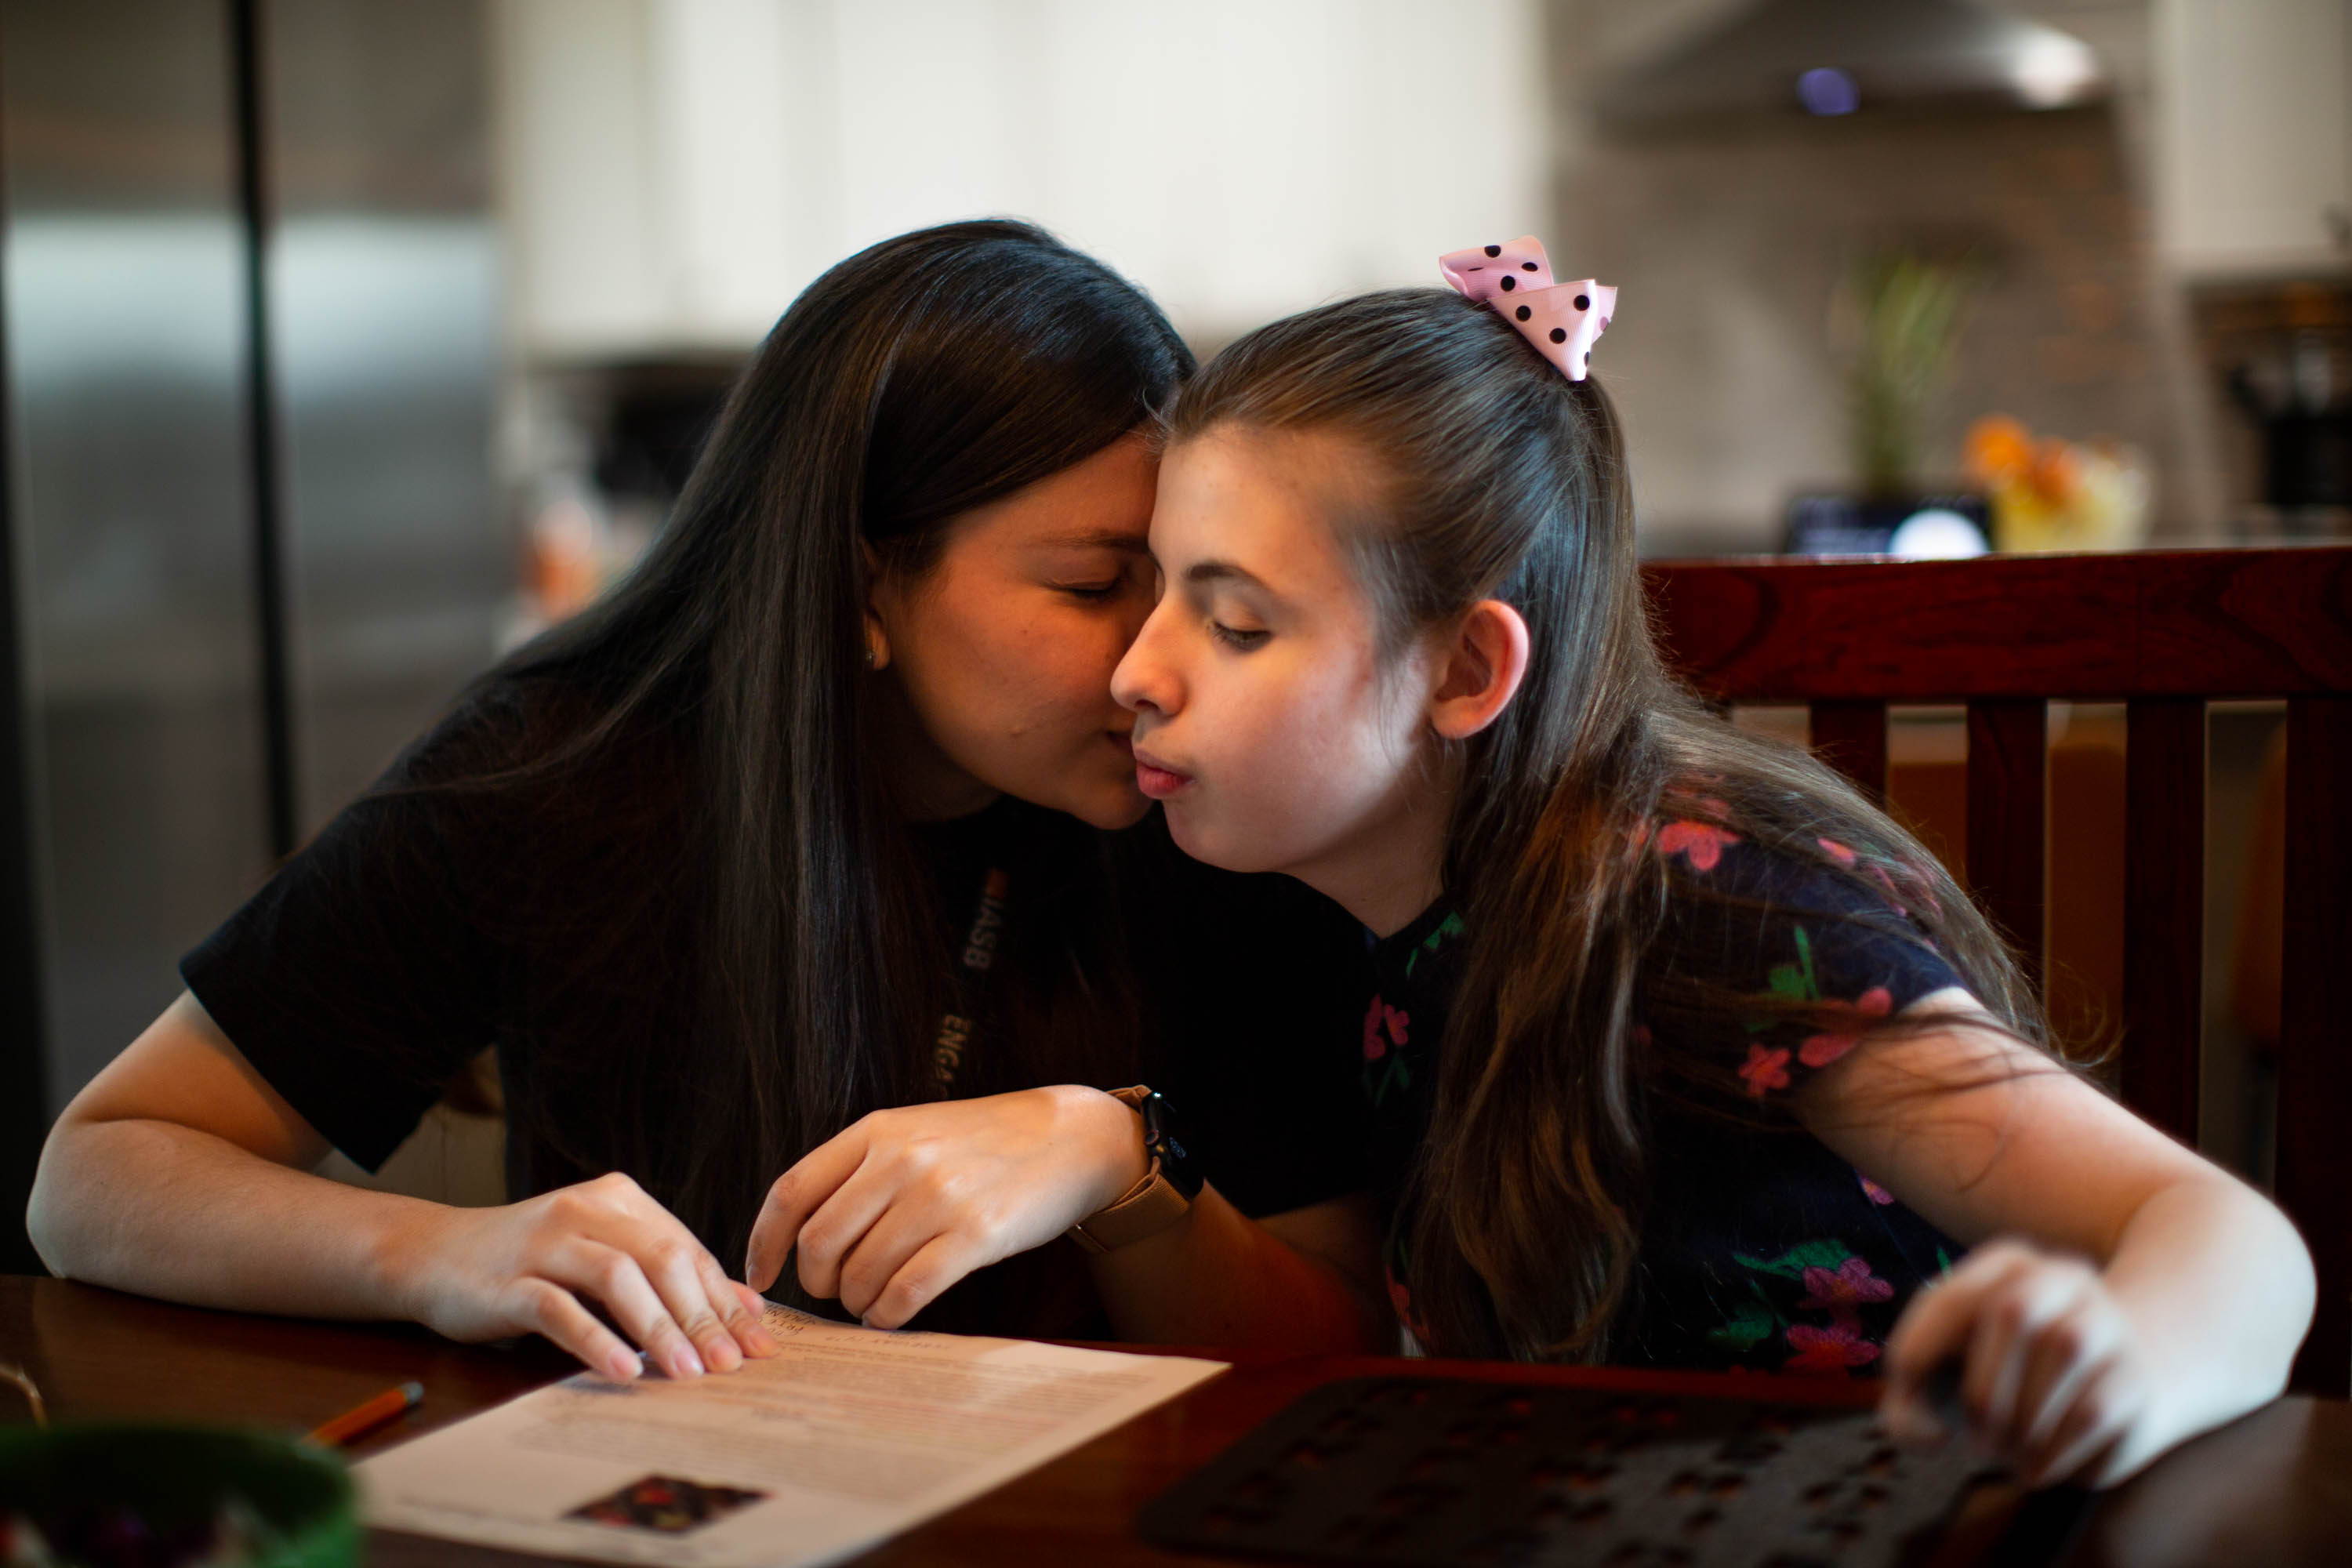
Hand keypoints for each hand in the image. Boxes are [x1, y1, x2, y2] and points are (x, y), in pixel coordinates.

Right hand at [390, 1171, 780, 1381]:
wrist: (433, 1255)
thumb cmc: (530, 1264)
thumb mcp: (604, 1259)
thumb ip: (667, 1277)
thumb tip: (744, 1308)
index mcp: (619, 1200)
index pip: (688, 1250)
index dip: (726, 1298)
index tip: (759, 1344)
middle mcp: (586, 1210)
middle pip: (662, 1259)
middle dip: (702, 1315)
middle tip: (731, 1364)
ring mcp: (545, 1242)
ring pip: (618, 1278)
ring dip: (658, 1328)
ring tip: (688, 1372)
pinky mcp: (508, 1280)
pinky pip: (559, 1308)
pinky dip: (596, 1339)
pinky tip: (624, 1371)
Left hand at [743, 1086, 1147, 1328]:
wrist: (1071, 1138)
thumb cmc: (987, 1144)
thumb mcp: (917, 1131)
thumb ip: (863, 1168)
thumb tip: (802, 1235)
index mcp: (878, 1130)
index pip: (793, 1191)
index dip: (764, 1242)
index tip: (760, 1275)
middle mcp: (902, 1160)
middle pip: (820, 1242)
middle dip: (817, 1282)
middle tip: (835, 1291)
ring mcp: (940, 1196)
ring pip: (862, 1274)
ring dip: (857, 1303)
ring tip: (872, 1303)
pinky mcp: (977, 1234)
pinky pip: (908, 1291)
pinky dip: (889, 1314)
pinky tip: (893, 1315)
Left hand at [1882, 1238, 2158, 1487]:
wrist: (2118, 1386)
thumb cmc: (2007, 1379)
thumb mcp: (1951, 1376)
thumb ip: (1909, 1404)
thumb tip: (1927, 1434)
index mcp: (2006, 1266)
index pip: (1952, 1298)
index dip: (1922, 1349)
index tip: (1909, 1396)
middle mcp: (2062, 1278)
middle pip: (2016, 1311)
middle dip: (1985, 1389)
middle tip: (1973, 1445)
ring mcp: (2108, 1321)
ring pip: (2065, 1348)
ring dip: (2024, 1420)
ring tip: (2007, 1455)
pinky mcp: (2136, 1376)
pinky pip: (2096, 1407)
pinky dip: (2055, 1449)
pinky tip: (2036, 1469)